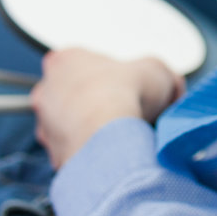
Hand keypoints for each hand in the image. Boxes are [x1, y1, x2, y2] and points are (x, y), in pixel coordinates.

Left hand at [29, 48, 185, 169]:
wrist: (109, 137)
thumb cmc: (125, 94)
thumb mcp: (155, 70)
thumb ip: (159, 75)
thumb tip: (170, 89)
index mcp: (65, 60)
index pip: (83, 64)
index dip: (110, 76)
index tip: (127, 87)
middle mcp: (46, 91)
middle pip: (74, 96)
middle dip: (96, 104)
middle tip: (124, 111)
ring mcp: (45, 125)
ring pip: (72, 127)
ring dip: (92, 131)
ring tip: (121, 137)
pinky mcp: (54, 155)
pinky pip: (76, 155)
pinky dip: (92, 155)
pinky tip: (113, 155)